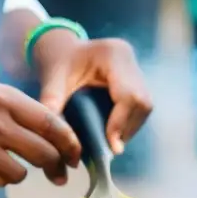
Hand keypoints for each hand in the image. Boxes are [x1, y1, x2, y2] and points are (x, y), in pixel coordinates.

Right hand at [0, 77, 81, 185]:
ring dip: (24, 172)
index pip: (52, 124)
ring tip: (15, 163)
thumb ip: (25, 109)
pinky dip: (3, 177)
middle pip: (44, 154)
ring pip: (22, 174)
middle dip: (57, 166)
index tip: (75, 155)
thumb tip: (59, 135)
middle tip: (60, 172)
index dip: (70, 143)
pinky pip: (1, 180)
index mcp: (7, 99)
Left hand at [35, 33, 151, 153]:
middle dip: (127, 128)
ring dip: (130, 128)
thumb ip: (53, 104)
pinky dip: (129, 122)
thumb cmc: (57, 63)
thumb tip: (61, 139)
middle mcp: (130, 60)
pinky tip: (113, 131)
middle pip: (142, 103)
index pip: (128, 95)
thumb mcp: (51, 81)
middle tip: (111, 147)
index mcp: (114, 54)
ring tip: (111, 141)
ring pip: (145, 107)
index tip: (111, 147)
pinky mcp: (138, 80)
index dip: (121, 123)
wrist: (63, 50)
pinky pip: (141, 107)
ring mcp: (137, 70)